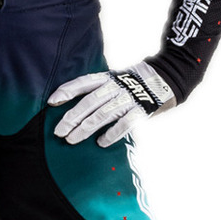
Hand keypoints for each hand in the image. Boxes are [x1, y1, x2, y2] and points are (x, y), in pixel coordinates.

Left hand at [49, 62, 175, 147]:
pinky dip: (111, 134)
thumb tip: (77, 105)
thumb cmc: (137, 81)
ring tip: (71, 140)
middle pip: (88, 103)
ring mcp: (128, 99)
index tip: (52, 102)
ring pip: (101, 116)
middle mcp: (115, 87)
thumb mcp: (116, 77)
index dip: (66, 91)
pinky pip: (123, 125)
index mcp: (107, 78)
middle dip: (71, 118)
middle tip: (58, 131)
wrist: (169, 76)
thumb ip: (100, 88)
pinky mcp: (141, 110)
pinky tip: (101, 143)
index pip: (83, 83)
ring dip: (85, 129)